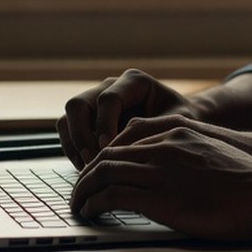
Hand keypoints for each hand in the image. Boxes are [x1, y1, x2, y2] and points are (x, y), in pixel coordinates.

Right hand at [57, 69, 194, 167]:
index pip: (108, 99)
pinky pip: (68, 132)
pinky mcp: (88, 120)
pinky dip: (72, 150)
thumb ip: (151, 131)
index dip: (104, 124)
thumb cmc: (183, 122)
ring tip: (88, 168)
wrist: (181, 126)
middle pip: (78, 104)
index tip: (108, 148)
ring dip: (73, 144)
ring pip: (68, 118)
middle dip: (81, 135)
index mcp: (133, 82)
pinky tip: (87, 169)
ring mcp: (96, 102)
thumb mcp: (176, 124)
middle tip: (93, 161)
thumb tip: (123, 148)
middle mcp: (110, 87)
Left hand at [70, 121, 251, 241]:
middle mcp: (162, 148)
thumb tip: (176, 168)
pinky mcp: (157, 199)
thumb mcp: (215, 149)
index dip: (106, 158)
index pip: (125, 140)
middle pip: (108, 156)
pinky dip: (93, 205)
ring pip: (103, 174)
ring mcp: (158, 172)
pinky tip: (90, 214)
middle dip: (87, 174)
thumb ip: (189, 150)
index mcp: (176, 133)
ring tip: (78, 205)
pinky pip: (111, 198)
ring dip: (84, 191)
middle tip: (80, 191)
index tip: (98, 173)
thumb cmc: (248, 177)